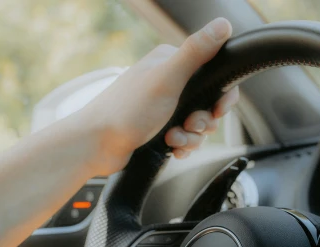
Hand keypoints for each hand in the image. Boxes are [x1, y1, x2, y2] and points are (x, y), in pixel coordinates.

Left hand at [78, 17, 239, 174]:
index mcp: (171, 63)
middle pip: (208, 104)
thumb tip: (223, 24)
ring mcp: (163, 107)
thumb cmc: (127, 111)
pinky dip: (181, 146)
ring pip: (197, 125)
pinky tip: (170, 148)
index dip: (221, 96)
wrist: (97, 145)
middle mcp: (168, 83)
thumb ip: (196, 52)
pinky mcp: (159, 128)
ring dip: (190, 137)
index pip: (213, 75)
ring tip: (172, 138)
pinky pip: (185, 139)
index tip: (217, 109)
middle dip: (203, 121)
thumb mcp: (167, 78)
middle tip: (189, 124)